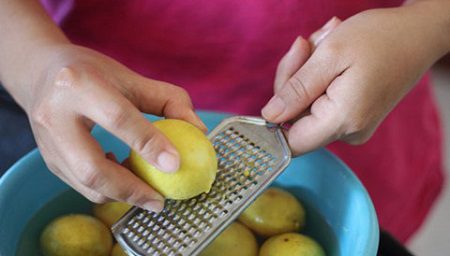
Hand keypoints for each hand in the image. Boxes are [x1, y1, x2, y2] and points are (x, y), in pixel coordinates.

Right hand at [22, 44, 205, 211]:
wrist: (41, 74)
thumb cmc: (95, 74)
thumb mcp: (132, 78)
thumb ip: (169, 100)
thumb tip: (199, 130)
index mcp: (78, 84)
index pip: (119, 119)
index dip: (149, 144)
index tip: (176, 165)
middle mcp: (54, 115)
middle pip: (92, 168)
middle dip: (130, 191)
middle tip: (159, 201)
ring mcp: (46, 142)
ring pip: (86, 184)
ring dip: (121, 194)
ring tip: (147, 190)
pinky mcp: (47, 159)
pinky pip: (81, 184)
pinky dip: (108, 188)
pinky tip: (125, 176)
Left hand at [262, 1, 449, 154]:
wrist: (417, 34)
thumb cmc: (379, 38)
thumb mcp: (330, 55)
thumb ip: (296, 90)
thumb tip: (270, 116)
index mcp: (342, 120)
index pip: (290, 142)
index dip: (275, 117)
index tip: (283, 81)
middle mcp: (348, 132)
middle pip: (295, 118)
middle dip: (293, 77)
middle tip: (305, 44)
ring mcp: (351, 127)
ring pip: (305, 106)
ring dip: (306, 71)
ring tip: (325, 41)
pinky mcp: (353, 117)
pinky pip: (320, 101)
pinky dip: (318, 76)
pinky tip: (331, 54)